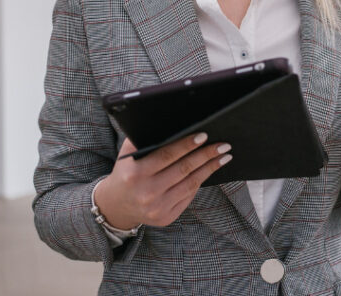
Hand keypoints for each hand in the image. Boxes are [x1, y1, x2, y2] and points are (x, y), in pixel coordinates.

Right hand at [94, 133, 232, 228]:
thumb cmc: (126, 173)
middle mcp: (147, 192)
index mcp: (136, 174)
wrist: (116, 205)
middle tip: (223, 145)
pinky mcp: (165, 218)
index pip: (167, 155)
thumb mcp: (127, 155)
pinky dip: (200, 181)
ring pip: (191, 183)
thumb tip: (168, 123)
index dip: (187, 145)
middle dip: (206, 155)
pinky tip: (210, 170)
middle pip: (184, 169)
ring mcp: (157, 207)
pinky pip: (188, 196)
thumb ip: (141, 139)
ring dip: (210, 168)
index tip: (204, 135)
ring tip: (224, 156)